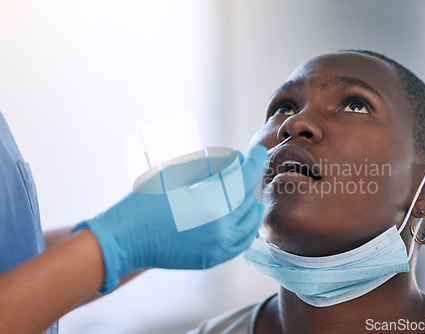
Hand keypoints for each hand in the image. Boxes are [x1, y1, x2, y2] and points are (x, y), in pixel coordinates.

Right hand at [73, 145, 267, 292]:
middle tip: (240, 167)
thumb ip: (208, 166)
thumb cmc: (144, 202)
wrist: (125, 240)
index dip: (254, 163)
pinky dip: (246, 227)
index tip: (258, 152)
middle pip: (248, 199)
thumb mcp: (175, 174)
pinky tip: (241, 216)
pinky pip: (241, 242)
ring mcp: (219, 247)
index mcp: (211, 203)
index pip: (245, 178)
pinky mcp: (213, 259)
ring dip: (249, 203)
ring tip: (243, 191)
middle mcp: (221, 228)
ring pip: (250, 223)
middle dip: (247, 179)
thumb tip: (233, 160)